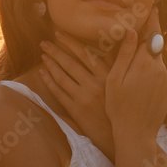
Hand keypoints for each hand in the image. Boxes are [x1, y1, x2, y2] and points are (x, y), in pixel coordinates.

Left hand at [38, 32, 115, 161]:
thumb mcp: (123, 83)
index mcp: (108, 75)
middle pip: (70, 63)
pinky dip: (49, 81)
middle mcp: (94, 84)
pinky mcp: (76, 109)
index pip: (85, 54)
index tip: (59, 33)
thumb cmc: (123, 106)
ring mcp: (83, 97)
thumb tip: (108, 46)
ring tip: (43, 55)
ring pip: (62, 76)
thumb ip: (114, 64)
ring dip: (51, 64)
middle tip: (44, 42)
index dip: (70, 42)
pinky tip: (43, 73)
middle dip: (55, 51)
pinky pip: (59, 92)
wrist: (120, 134)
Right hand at [105, 6, 166, 148]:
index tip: (153, 7)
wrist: (136, 133)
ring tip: (137, 67)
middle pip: (155, 47)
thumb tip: (131, 31)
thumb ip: (124, 54)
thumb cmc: (119, 107)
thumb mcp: (115, 79)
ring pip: (158, 62)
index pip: (151, 34)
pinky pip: (161, 76)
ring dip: (149, 60)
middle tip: (141, 32)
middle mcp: (159, 68)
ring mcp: (166, 80)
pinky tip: (142, 84)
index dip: (152, 20)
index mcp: (144, 63)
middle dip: (149, 39)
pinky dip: (153, 74)